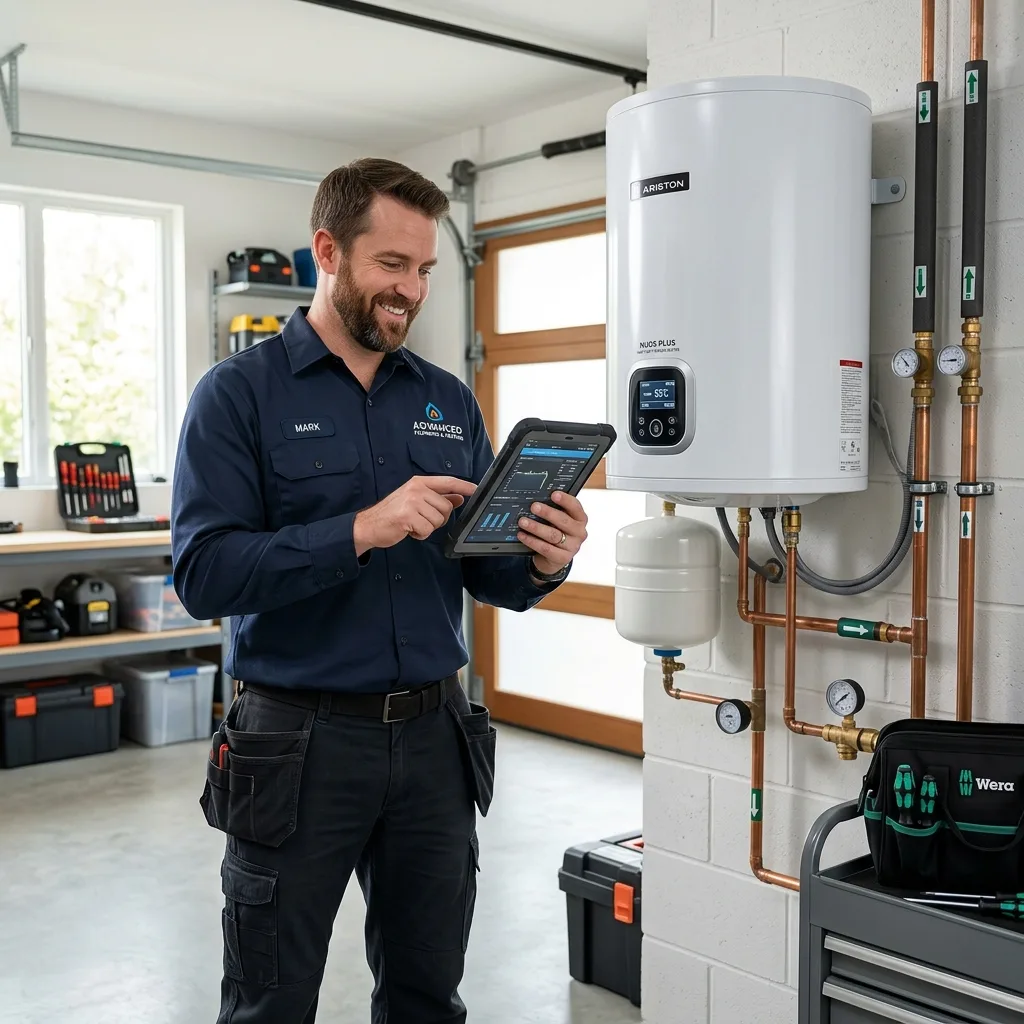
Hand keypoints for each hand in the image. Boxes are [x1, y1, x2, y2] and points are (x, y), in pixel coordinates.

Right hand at [353, 475, 476, 553]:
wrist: (368, 525)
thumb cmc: (392, 514)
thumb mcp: (415, 501)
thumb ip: (437, 498)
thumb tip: (459, 497)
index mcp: (418, 482)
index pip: (448, 482)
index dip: (464, 486)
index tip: (476, 490)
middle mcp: (416, 489)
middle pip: (446, 507)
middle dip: (438, 518)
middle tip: (421, 519)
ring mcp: (411, 502)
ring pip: (438, 519)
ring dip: (428, 527)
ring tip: (413, 524)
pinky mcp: (407, 516)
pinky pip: (427, 529)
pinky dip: (420, 534)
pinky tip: (409, 530)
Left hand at [517, 491, 588, 576]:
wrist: (554, 558)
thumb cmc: (556, 532)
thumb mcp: (558, 521)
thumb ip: (554, 511)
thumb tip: (537, 500)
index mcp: (580, 519)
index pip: (575, 507)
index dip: (565, 500)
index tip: (554, 494)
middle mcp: (579, 532)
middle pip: (564, 521)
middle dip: (547, 513)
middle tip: (534, 507)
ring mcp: (573, 547)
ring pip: (553, 535)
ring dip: (536, 527)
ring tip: (523, 521)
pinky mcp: (563, 558)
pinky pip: (546, 548)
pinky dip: (532, 541)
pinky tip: (522, 535)